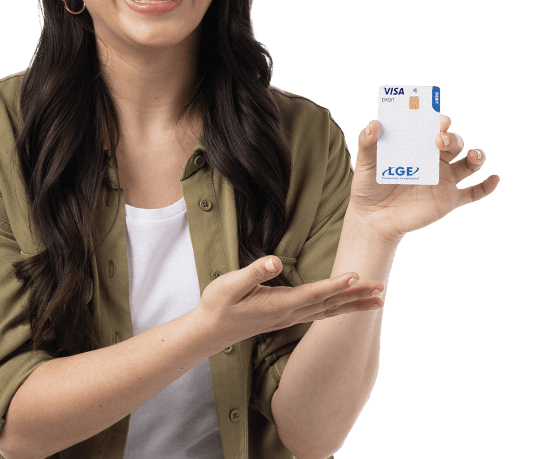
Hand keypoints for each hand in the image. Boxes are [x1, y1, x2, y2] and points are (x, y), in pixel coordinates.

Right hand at [195, 256, 383, 349]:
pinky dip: (339, 308)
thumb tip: (273, 262)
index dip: (334, 284)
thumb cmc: (219, 304)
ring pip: (329, 311)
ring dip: (354, 304)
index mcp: (278, 304)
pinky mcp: (287, 317)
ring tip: (377, 300)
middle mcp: (289, 314)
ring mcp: (289, 318)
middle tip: (381, 289)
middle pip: (329, 304)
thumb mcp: (230, 284)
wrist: (211, 331)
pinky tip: (348, 306)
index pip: (313, 293)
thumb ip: (253, 272)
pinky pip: (321, 313)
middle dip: (356, 296)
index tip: (355, 275)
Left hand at [347, 114, 499, 243]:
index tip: (438, 118)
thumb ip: (367, 144)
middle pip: (454, 143)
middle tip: (439, 139)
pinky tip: (494, 179)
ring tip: (474, 155)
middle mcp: (434, 160)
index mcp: (417, 146)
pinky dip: (486, 187)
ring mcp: (443, 180)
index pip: (433, 128)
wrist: (373, 217)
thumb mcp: (365, 164)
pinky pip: (473, 193)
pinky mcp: (448, 200)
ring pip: (469, 164)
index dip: (439, 121)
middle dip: (451, 138)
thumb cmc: (368, 186)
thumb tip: (373, 124)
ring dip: (476, 156)